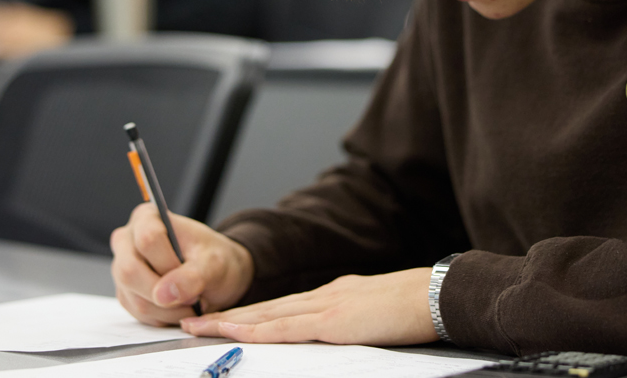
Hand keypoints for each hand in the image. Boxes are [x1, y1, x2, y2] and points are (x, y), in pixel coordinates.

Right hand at [110, 203, 254, 326]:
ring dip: (168, 310)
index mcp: (147, 218)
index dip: (169, 263)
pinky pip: (138, 315)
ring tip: (190, 301)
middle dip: (165, 292)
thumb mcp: (213, 262)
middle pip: (130, 271)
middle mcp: (127, 242)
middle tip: (192, 296)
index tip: (192, 275)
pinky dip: (163, 317)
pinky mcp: (126, 294)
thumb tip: (163, 295)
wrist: (214, 273)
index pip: (147, 239)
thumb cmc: (213, 258)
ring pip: (135, 299)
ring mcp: (122, 269)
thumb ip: (193, 276)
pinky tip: (179, 307)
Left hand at [179, 268, 437, 345]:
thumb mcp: (372, 312)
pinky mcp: (335, 321)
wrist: (435, 294)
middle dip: (227, 316)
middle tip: (192, 320)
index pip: (280, 307)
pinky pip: (289, 327)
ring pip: (268, 315)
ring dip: (231, 322)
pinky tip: (239, 332)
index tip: (222, 319)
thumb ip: (349, 319)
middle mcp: (322, 297)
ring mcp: (326, 306)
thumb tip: (335, 329)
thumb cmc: (411, 307)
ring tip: (199, 326)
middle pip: (265, 308)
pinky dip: (259, 329)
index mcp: (331, 297)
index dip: (248, 314)